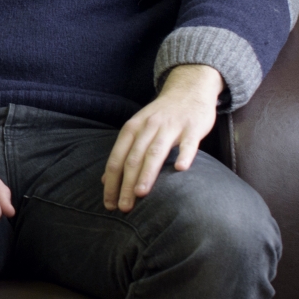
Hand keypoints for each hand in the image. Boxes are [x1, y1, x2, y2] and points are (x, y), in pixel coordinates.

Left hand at [103, 63, 221, 212]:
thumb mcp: (137, 129)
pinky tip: (181, 170)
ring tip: (141, 193)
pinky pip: (189, 143)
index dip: (112, 182)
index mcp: (132, 128)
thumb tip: (105, 179)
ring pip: (155, 152)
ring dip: (147, 173)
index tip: (109, 204)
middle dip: (126, 184)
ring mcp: (170, 126)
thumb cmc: (161, 116)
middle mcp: (148, 127)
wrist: (188, 90)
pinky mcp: (192, 128)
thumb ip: (123, 152)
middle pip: (133, 158)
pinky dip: (185, 155)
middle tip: (124, 207)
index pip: (117, 158)